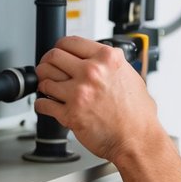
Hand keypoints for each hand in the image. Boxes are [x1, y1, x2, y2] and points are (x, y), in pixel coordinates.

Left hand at [34, 36, 162, 163]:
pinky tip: (47, 104)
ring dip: (44, 83)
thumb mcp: (131, 77)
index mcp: (107, 59)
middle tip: (48, 69)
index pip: (71, 42)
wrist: (137, 140)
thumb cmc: (138, 116)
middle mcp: (91, 73)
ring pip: (45, 79)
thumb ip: (113, 66)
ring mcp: (78, 93)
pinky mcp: (69, 113)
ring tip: (49, 87)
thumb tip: (102, 62)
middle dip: (48, 63)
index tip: (59, 52)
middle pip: (53, 57)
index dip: (61, 47)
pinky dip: (42, 104)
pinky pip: (43, 103)